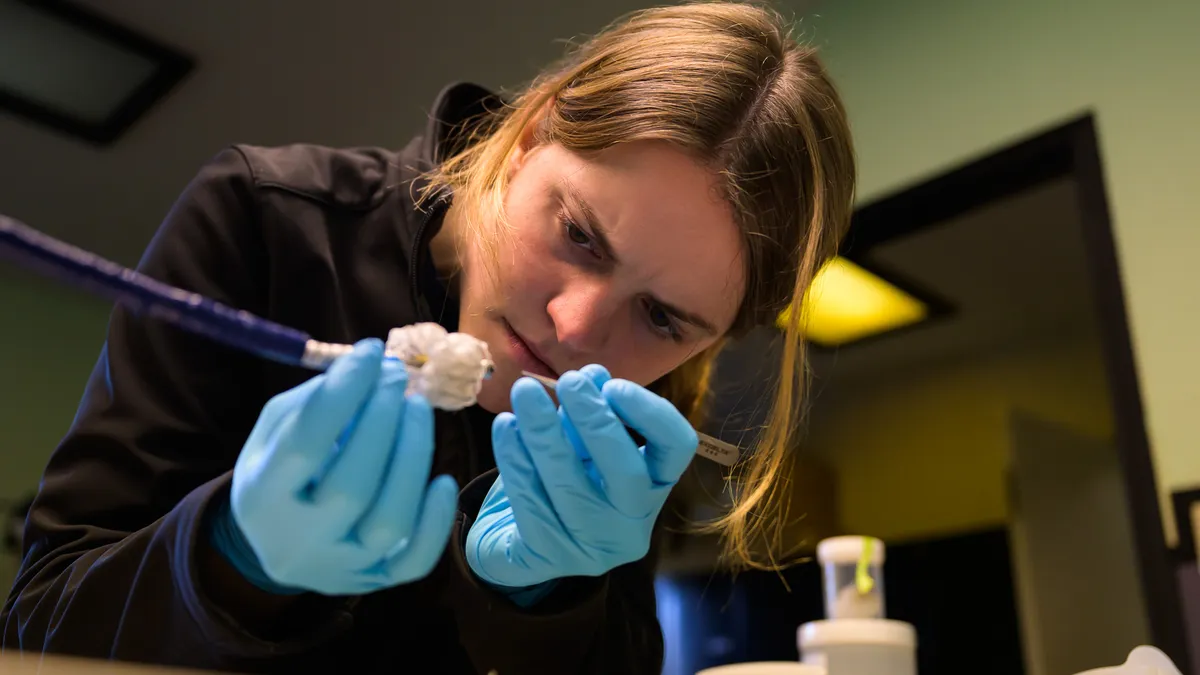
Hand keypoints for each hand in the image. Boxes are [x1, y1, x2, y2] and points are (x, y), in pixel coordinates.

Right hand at [209, 338, 458, 595]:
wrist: (279, 544)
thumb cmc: (281, 470)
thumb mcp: (275, 430)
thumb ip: (316, 399)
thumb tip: (372, 365)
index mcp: (261, 496)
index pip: (306, 444)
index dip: (344, 394)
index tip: (370, 352)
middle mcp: (299, 539)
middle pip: (352, 485)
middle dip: (383, 421)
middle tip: (398, 377)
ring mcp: (341, 567)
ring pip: (390, 521)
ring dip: (413, 457)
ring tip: (417, 409)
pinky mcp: (376, 581)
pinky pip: (416, 561)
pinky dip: (436, 520)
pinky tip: (442, 480)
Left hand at [465, 365, 697, 588]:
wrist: (518, 541)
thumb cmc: (563, 479)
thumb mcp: (582, 444)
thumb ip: (591, 413)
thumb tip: (593, 376)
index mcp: (653, 487)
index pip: (676, 447)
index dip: (650, 412)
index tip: (613, 385)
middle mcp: (632, 524)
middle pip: (626, 472)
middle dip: (595, 421)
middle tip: (568, 382)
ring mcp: (592, 549)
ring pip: (570, 485)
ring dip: (546, 431)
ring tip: (524, 391)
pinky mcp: (548, 558)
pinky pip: (531, 501)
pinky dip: (515, 458)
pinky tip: (505, 426)